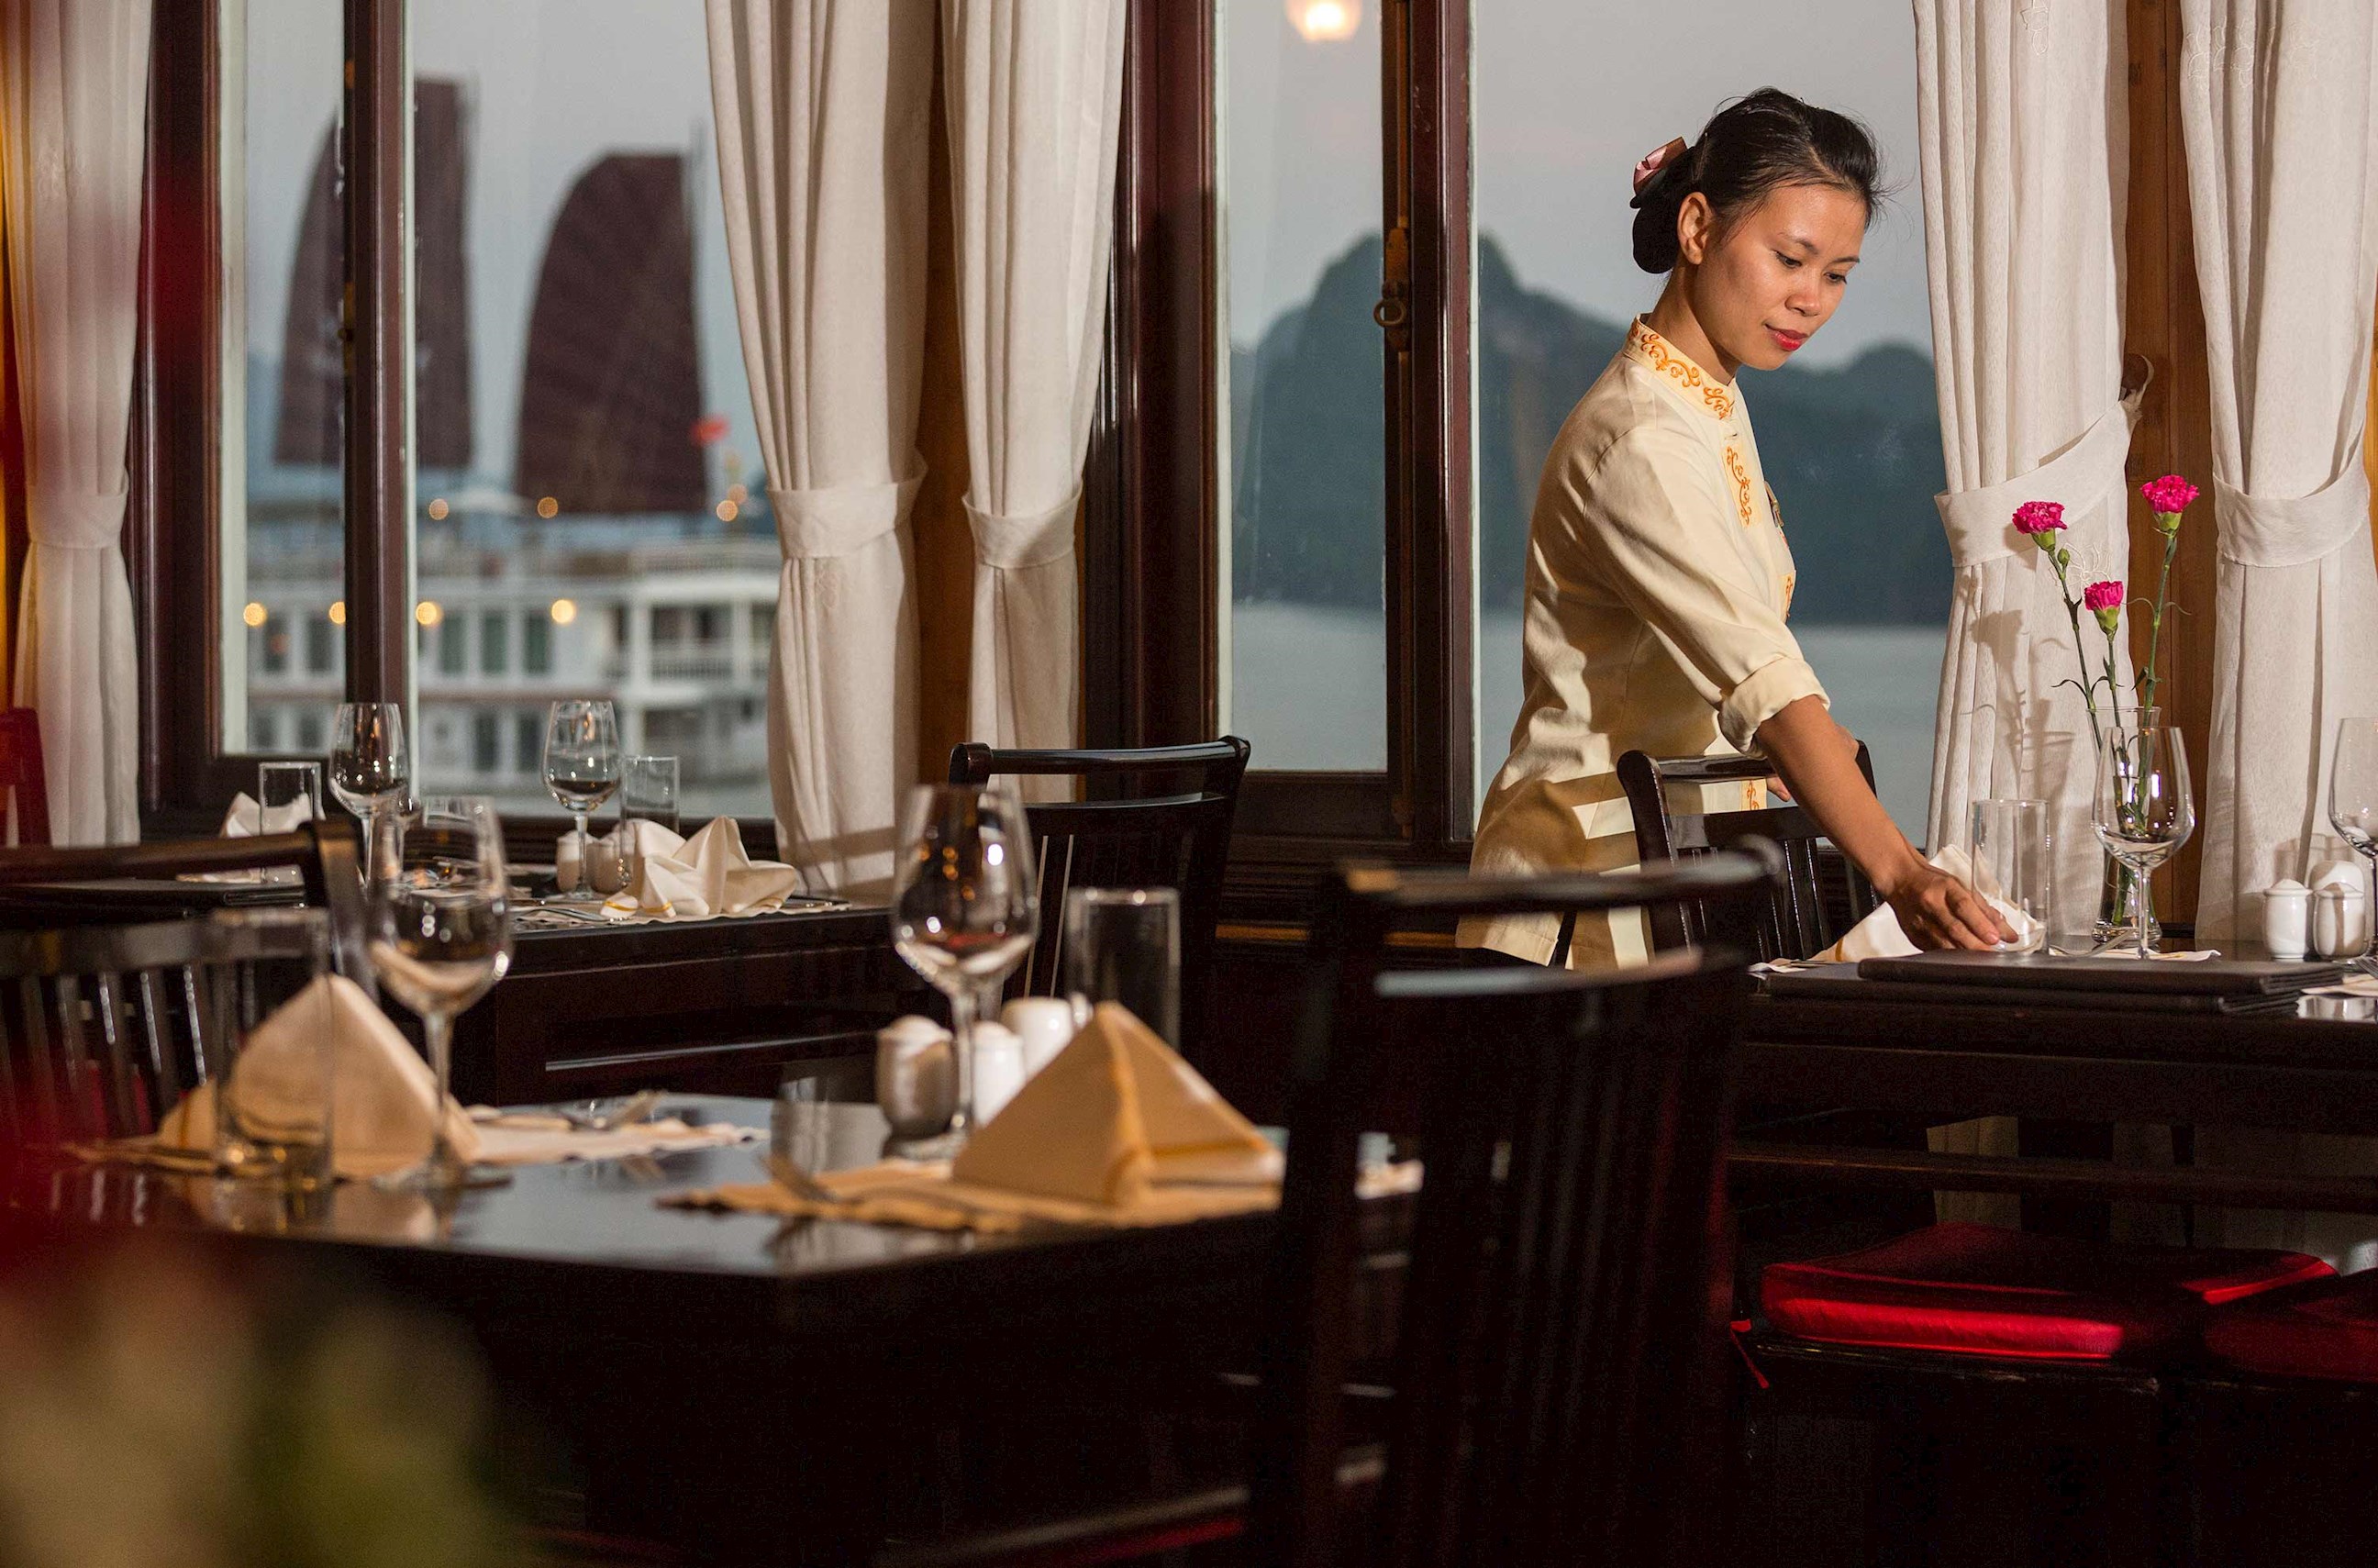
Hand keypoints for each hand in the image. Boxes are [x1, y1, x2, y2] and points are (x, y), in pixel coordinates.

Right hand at [1880, 861, 2014, 951]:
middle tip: (1993, 953)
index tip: (1995, 938)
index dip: (1980, 924)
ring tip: (1982, 958)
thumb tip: (2007, 933)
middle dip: (1976, 944)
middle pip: (1954, 929)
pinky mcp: (1914, 936)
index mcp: (1944, 888)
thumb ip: (1985, 911)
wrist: (1900, 881)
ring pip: (1944, 944)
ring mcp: (1919, 922)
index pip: (1963, 907)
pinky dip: (1951, 957)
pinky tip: (1962, 958)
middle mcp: (1930, 904)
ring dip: (1965, 954)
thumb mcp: (1961, 888)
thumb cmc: (1932, 883)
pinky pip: (1935, 950)